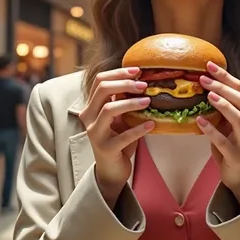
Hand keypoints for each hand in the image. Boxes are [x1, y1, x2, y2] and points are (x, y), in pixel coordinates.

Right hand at [79, 68, 153, 205]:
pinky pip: (123, 136)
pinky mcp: (106, 148)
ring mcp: (95, 133)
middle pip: (102, 90)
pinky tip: (152, 124)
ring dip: (131, 103)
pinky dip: (139, 129)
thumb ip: (124, 101)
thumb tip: (143, 80)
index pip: (100, 81)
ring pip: (109, 109)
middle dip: (125, 84)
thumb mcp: (120, 117)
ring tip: (148, 102)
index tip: (137, 70)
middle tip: (144, 85)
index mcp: (91, 107)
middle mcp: (88, 118)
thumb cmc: (118, 139)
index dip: (118, 73)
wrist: (111, 170)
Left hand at [197, 62, 239, 207]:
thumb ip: (225, 108)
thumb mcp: (231, 124)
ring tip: (207, 94)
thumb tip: (204, 87)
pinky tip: (200, 121)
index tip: (209, 66)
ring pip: (238, 118)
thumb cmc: (234, 146)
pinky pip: (224, 141)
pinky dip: (211, 130)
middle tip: (203, 78)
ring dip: (222, 104)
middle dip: (222, 87)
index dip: (226, 76)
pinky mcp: (237, 156)